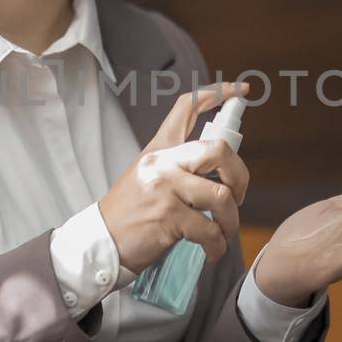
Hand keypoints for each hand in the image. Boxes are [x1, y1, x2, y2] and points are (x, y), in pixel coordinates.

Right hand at [99, 81, 252, 272]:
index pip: (187, 107)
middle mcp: (162, 163)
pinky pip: (209, 229)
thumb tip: (218, 171)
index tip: (241, 90)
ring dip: (231, 220)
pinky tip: (211, 251)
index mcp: (158, 149)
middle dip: (240, 176)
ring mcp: (165, 188)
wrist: (99, 242)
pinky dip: (217, 246)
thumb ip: (178, 168)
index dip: (218, 93)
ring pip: (221, 196)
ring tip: (223, 232)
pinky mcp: (169, 217)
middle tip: (237, 196)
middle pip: (219, 150)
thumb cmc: (129, 214)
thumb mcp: (148, 178)